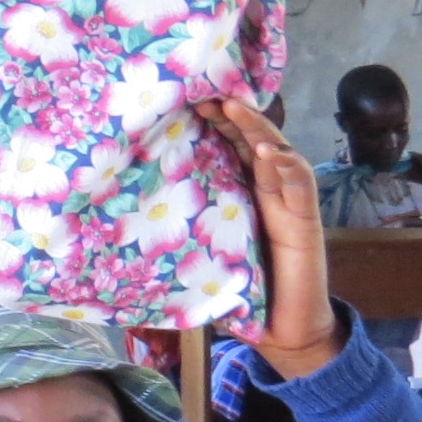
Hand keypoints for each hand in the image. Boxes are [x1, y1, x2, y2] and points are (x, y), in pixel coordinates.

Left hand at [198, 98, 340, 376]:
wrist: (280, 329)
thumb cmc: (238, 291)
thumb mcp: (199, 256)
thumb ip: (176, 237)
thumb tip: (116, 232)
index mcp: (245, 194)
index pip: (233, 148)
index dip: (216, 123)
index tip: (188, 101)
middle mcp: (269, 193)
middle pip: (256, 141)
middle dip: (234, 115)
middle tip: (208, 93)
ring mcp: (290, 206)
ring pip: (280, 156)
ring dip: (260, 130)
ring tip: (238, 108)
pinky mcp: (305, 226)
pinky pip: (299, 191)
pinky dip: (288, 170)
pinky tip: (270, 154)